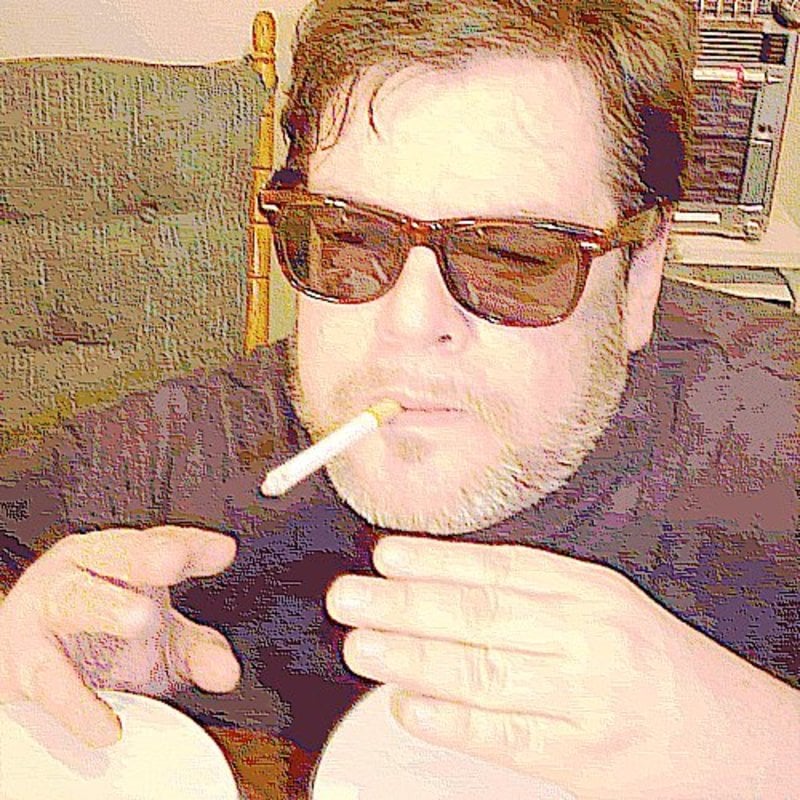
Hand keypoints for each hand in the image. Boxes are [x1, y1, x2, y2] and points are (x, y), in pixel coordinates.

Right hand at [0, 526, 238, 746]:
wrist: (26, 667)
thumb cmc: (100, 642)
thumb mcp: (160, 642)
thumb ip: (199, 652)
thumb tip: (225, 672)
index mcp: (123, 559)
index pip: (164, 542)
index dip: (194, 545)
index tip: (221, 551)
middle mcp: (84, 570)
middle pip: (116, 552)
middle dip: (145, 555)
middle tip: (173, 561)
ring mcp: (49, 608)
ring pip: (76, 598)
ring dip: (108, 607)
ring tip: (143, 619)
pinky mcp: (23, 658)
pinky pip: (48, 676)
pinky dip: (77, 703)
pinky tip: (106, 725)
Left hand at [326, 536, 798, 799]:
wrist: (725, 734)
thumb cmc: (646, 660)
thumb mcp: (599, 603)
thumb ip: (525, 594)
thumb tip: (432, 583)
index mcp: (586, 590)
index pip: (499, 569)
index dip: (436, 560)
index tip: (385, 554)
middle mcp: (584, 637)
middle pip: (481, 615)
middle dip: (407, 605)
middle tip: (350, 598)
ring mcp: (581, 697)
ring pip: (484, 672)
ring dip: (413, 658)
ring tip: (360, 645)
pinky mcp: (577, 756)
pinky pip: (504, 736)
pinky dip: (451, 721)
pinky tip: (408, 705)